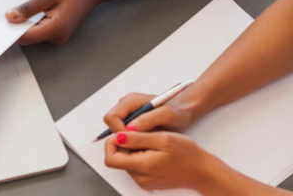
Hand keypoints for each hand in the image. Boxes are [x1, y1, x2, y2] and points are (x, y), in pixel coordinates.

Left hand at [5, 0, 105, 44]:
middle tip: (3, 12)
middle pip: (28, 37)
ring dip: (23, 23)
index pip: (26, 37)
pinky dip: (31, 21)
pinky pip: (39, 29)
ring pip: (33, 33)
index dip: (10, 32)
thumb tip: (10, 17)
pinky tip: (27, 10)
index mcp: (56, 29)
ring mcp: (58, 35)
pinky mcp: (58, 30)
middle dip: (15, 26)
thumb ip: (28, 8)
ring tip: (15, 8)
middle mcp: (58, 37)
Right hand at [103, 91, 197, 135]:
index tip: (132, 142)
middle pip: (112, 123)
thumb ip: (148, 120)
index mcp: (131, 100)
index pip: (112, 117)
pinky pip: (125, 131)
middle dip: (122, 136)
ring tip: (145, 142)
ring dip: (128, 138)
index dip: (118, 132)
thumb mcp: (166, 115)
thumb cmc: (177, 111)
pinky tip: (146, 141)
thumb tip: (130, 129)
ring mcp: (129, 112)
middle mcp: (126, 105)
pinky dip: (133, 139)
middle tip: (139, 144)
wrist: (184, 110)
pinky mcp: (133, 119)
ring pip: (118, 129)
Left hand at [104, 130, 227, 191]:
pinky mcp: (148, 181)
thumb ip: (137, 138)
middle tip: (139, 133)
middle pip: (117, 158)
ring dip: (131, 148)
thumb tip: (117, 137)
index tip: (123, 132)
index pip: (110, 158)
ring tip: (149, 140)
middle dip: (123, 144)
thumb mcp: (161, 138)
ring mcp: (144, 181)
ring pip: (125, 160)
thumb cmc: (186, 153)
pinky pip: (135, 165)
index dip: (111, 143)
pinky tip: (152, 148)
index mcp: (141, 167)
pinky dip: (138, 154)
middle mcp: (140, 178)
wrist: (202, 171)